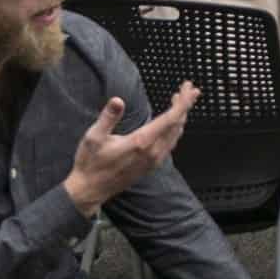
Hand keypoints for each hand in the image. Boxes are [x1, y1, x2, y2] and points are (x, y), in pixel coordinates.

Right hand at [63, 83, 197, 214]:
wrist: (90, 190)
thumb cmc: (90, 163)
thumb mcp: (93, 137)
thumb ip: (107, 118)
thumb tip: (118, 100)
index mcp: (141, 142)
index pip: (170, 119)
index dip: (183, 102)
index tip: (189, 88)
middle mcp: (152, 152)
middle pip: (177, 124)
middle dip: (186, 105)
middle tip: (190, 88)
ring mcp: (154, 160)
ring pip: (176, 135)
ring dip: (181, 116)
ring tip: (181, 101)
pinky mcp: (152, 165)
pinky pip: (170, 144)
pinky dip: (175, 129)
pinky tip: (171, 122)